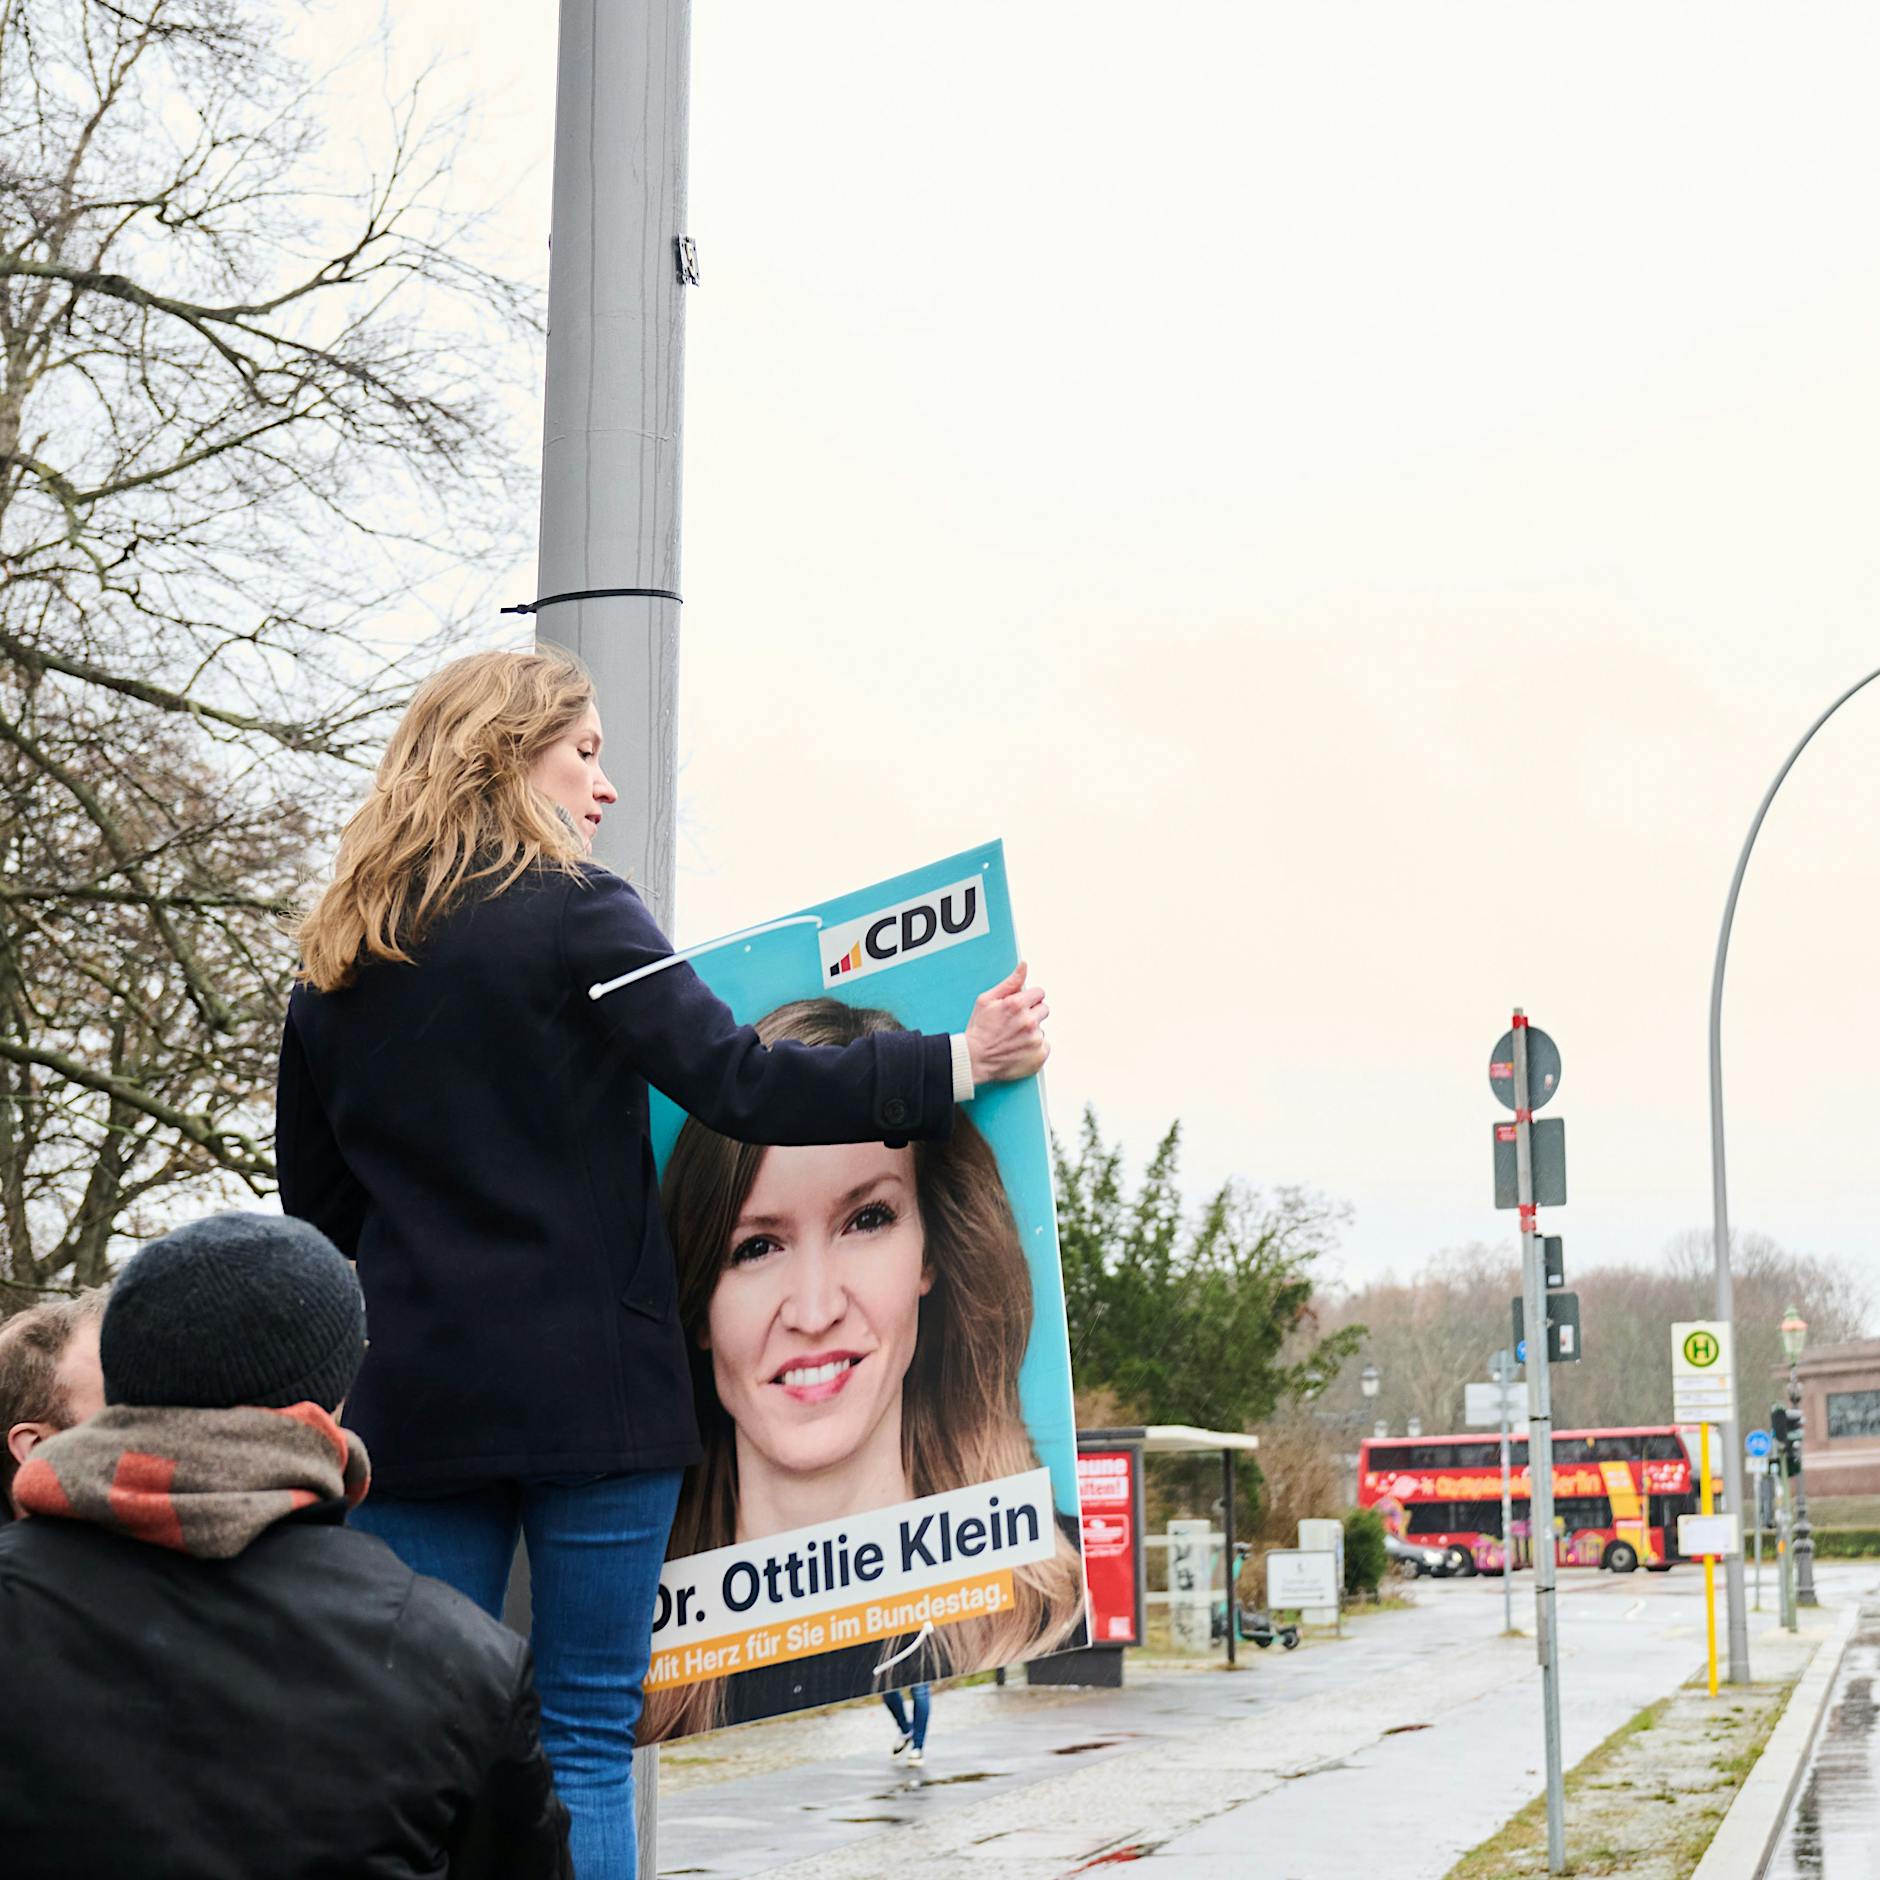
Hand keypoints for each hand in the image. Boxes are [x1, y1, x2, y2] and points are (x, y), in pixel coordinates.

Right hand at [964, 962, 1049, 1085]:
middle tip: (1015, 1023)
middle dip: (1032, 1013)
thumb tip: (1024, 965)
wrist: (974, 1060)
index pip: (1039, 993)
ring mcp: (1035, 1040)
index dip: (1029, 999)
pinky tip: (1019, 1048)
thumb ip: (1010, 982)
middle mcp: (1029, 1022)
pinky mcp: (1039, 1055)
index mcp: (1018, 1005)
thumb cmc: (979, 1029)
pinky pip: (1044, 1045)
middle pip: (1044, 1009)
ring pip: (1041, 1029)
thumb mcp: (987, 1000)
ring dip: (1031, 1032)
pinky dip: (1034, 1048)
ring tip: (1013, 1038)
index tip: (1021, 1006)